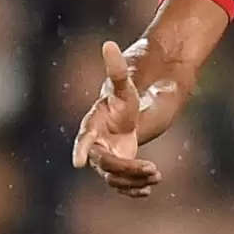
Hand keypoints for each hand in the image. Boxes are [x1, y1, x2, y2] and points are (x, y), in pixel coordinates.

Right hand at [71, 40, 161, 197]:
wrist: (136, 110)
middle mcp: (96, 145)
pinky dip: (133, 189)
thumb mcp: (125, 83)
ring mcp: (107, 158)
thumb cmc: (127, 96)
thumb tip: (109, 44)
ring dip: (132, 182)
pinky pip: (120, 184)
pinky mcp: (119, 167)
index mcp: (94, 125)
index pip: (84, 138)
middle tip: (152, 168)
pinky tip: (148, 189)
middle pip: (104, 163)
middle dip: (126, 169)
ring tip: (156, 176)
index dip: (81, 149)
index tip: (78, 163)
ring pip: (113, 178)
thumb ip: (116, 68)